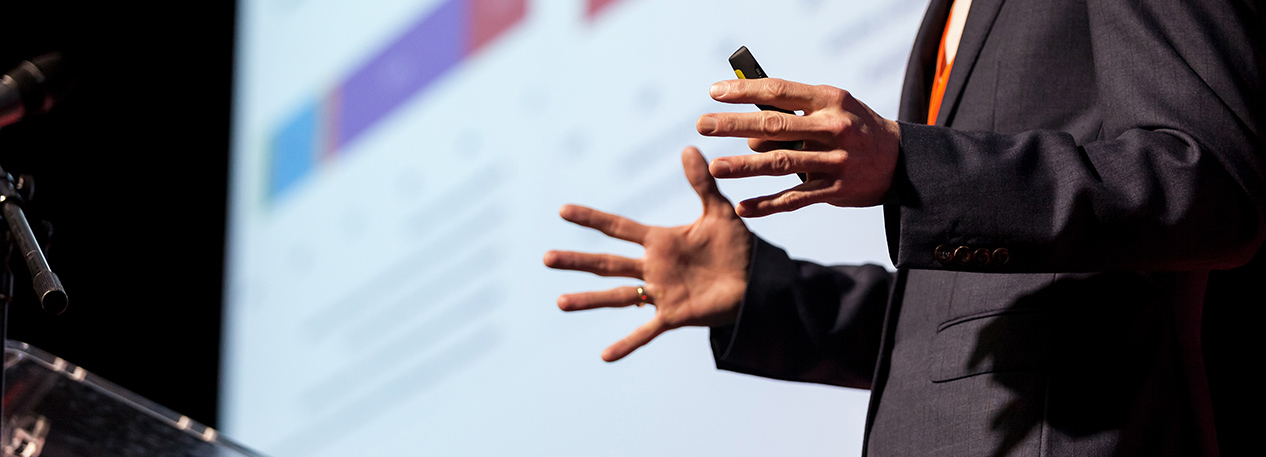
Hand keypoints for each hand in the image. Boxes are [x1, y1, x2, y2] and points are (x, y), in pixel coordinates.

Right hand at [543, 147, 751, 361]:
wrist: (756, 280)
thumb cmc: (737, 247)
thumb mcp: (719, 212)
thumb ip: (701, 183)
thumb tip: (690, 147)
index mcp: (659, 241)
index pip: (618, 228)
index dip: (592, 219)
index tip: (564, 210)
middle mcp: (653, 267)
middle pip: (607, 264)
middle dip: (577, 261)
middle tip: (546, 259)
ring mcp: (660, 293)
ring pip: (617, 297)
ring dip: (589, 300)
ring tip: (560, 302)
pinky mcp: (674, 316)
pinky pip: (646, 331)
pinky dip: (627, 343)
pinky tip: (605, 356)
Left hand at [696, 78, 900, 216]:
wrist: (899, 161)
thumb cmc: (853, 128)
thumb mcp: (832, 108)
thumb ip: (794, 113)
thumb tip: (746, 126)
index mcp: (831, 100)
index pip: (779, 91)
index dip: (744, 91)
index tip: (714, 93)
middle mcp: (834, 128)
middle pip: (775, 126)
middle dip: (734, 125)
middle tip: (703, 125)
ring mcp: (835, 161)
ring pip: (780, 164)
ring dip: (744, 166)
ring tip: (714, 168)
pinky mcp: (835, 190)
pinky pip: (794, 199)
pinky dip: (767, 205)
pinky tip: (742, 208)